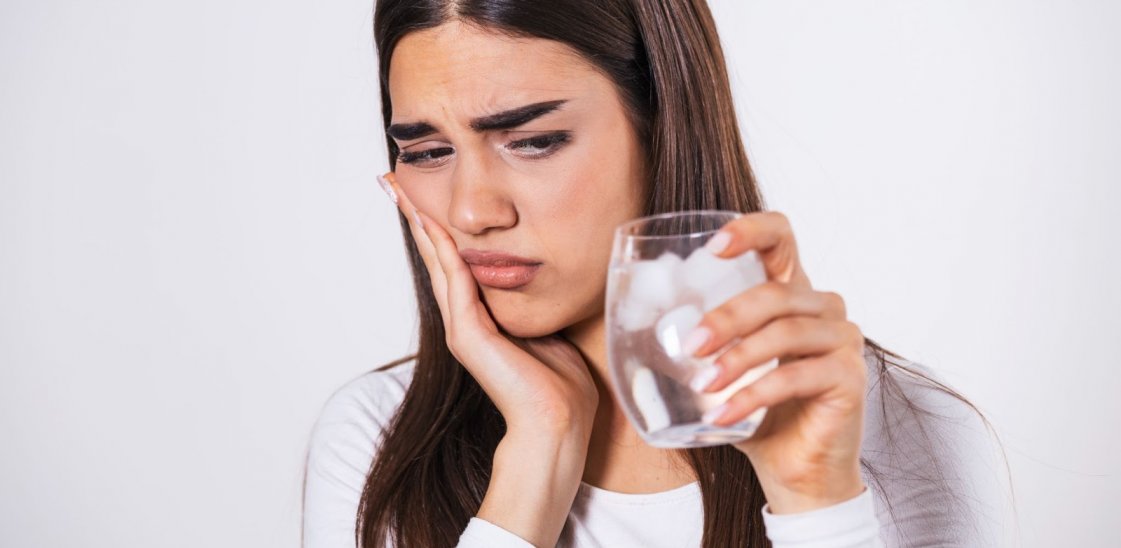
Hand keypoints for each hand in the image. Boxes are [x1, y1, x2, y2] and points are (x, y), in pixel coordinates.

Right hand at [377, 172, 595, 545]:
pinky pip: (455, 283)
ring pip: (437, 264)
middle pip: (435, 256)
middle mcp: (465, 320)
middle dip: (415, 217)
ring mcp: (463, 328)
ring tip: (401, 193)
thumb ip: (533, 300)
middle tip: (393, 181)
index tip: (423, 193)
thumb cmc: (561, 382)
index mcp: (482, 317)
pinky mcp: (468, 337)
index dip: (438, 226)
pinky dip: (443, 253)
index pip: (454, 261)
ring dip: (420, 226)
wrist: (559, 421)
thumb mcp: (547, 325)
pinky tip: (434, 224)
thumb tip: (544, 270)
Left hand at [687, 211, 867, 513]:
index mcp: (791, 291)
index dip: (751, 229)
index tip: (713, 246)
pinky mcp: (850, 377)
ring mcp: (842, 339)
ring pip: (786, 331)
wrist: (795, 469)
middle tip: (690, 345)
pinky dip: (753, 395)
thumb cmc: (754, 411)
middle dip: (727, 317)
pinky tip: (722, 415)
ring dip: (737, 359)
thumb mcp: (720, 366)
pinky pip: (796, 375)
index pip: (781, 237)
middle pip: (775, 293)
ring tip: (702, 386)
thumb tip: (626, 317)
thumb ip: (695, 336)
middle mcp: (823, 307)